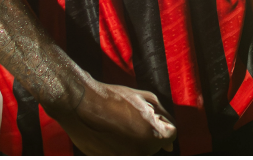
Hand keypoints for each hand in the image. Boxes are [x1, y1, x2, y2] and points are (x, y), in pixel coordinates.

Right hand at [47, 79, 175, 154]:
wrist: (81, 104)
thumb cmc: (114, 98)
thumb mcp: (148, 99)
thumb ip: (164, 120)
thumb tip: (171, 145)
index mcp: (154, 135)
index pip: (171, 135)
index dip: (160, 122)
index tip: (146, 115)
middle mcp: (141, 152)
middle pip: (154, 145)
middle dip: (148, 132)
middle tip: (130, 117)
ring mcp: (123, 157)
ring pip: (139, 150)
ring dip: (134, 139)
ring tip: (119, 124)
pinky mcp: (109, 159)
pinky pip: (123, 153)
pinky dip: (120, 145)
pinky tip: (111, 132)